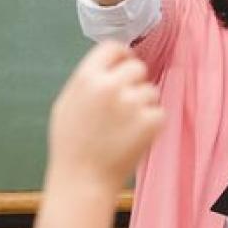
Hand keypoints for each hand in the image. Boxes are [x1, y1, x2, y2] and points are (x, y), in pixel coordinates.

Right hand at [48, 42, 163, 190]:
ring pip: (150, 90)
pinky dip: (151, 123)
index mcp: (86, 78)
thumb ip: (89, 79)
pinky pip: (159, 111)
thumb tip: (111, 62)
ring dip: (143, 104)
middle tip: (125, 103)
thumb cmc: (71, 144)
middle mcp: (110, 86)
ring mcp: (133, 104)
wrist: (82, 180)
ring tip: (124, 126)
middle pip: (137, 67)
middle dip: (134, 82)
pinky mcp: (151, 121)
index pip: (114, 47)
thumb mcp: (67, 103)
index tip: (124, 66)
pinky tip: (133, 137)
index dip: (121, 56)